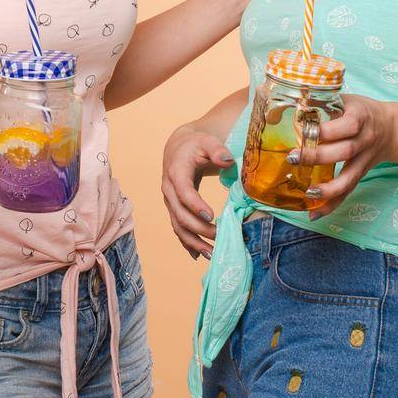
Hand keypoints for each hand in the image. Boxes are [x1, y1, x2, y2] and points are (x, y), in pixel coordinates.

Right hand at [160, 125, 233, 258]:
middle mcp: (169, 190)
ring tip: (212, 254)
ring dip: (193, 242)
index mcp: (176, 172)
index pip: (183, 192)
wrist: (179, 149)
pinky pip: (178, 229)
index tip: (211, 216)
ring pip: (178, 226)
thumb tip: (228, 161)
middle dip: (199, 229)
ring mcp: (170, 202)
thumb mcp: (207, 142)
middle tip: (220, 236)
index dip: (195, 205)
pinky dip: (188, 243)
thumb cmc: (196, 145)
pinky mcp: (174, 210)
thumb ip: (218, 149)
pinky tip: (199, 255)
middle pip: (180, 214)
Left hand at [302, 94, 396, 218]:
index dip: (325, 130)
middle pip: (344, 152)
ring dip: (327, 189)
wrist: (392, 128)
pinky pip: (348, 192)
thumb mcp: (344, 100)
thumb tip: (276, 106)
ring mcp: (364, 160)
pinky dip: (332, 204)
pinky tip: (314, 213)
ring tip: (307, 192)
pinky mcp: (361, 174)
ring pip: (349, 178)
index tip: (301, 130)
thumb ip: (318, 101)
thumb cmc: (359, 110)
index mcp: (360, 117)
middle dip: (317, 157)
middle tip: (292, 158)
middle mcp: (364, 140)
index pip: (346, 125)